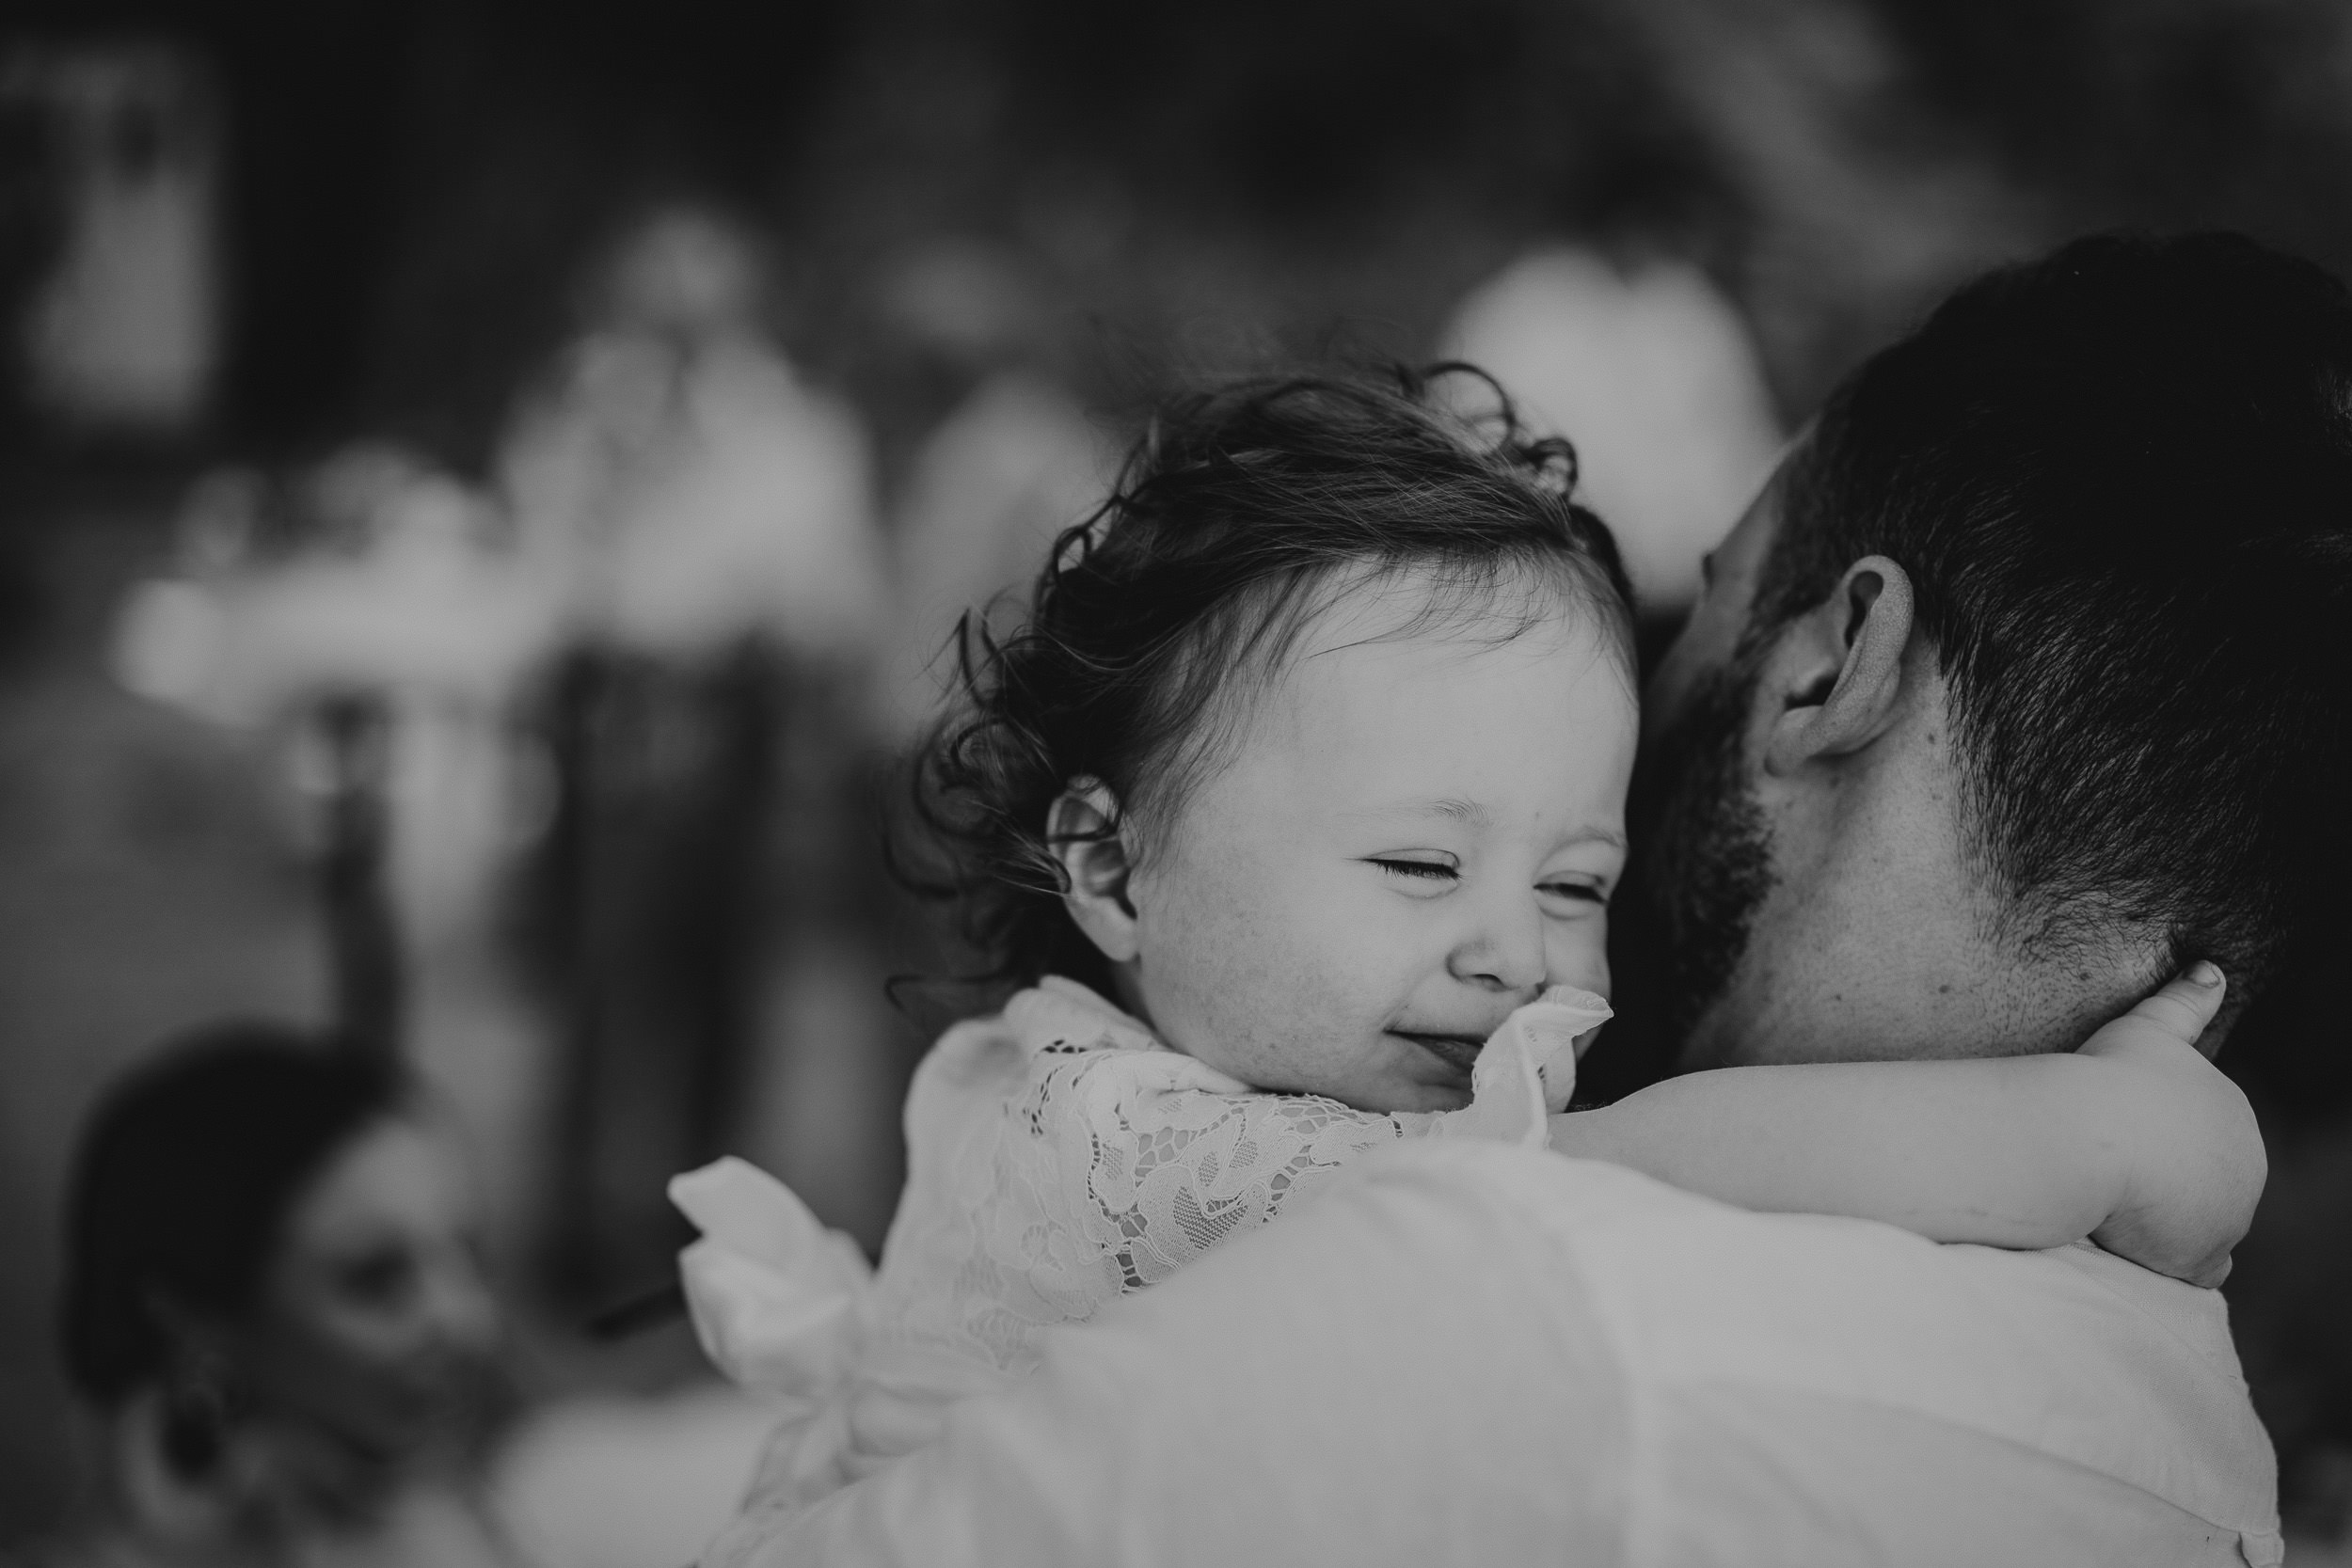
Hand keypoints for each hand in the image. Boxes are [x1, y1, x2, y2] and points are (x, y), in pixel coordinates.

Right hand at [2081, 961, 2262, 1288]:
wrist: (2093, 1134)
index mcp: (2236, 1117)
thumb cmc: (2113, 1077)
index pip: (2205, 1137)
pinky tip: (2145, 1249)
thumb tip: (2213, 967)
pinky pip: (2199, 1268)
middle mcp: (2247, 1168)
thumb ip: (2185, 1001)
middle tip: (2113, 1171)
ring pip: (2202, 1222)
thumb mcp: (2151, 1029)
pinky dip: (2177, 1261)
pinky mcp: (2202, 1256)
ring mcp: (2229, 1216)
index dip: (2160, 1137)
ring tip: (2118, 1206)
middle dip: (2171, 1182)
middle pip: (2206, 1182)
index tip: (2119, 1133)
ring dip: (2169, 1220)